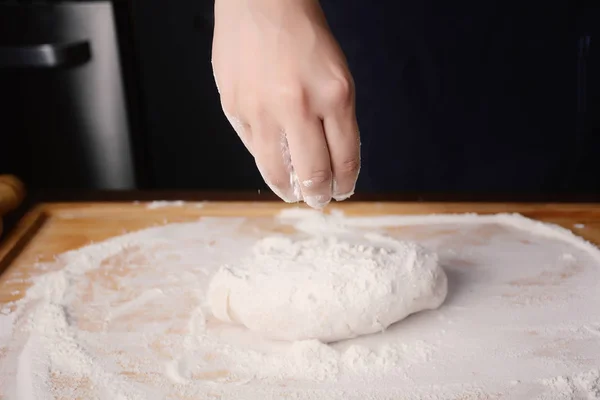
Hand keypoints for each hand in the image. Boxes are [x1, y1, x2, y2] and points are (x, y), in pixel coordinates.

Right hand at [212, 0, 359, 207]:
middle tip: (319, 201)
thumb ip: (336, 121)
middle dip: (319, 196)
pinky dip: (266, 161)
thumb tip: (330, 165)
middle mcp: (298, 105)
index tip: (343, 192)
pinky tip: (273, 163)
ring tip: (293, 193)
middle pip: (313, 174)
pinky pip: (253, 148)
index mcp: (335, 96)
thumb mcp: (338, 76)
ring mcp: (262, 109)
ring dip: (289, 190)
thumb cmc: (305, 38)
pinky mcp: (235, 108)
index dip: (346, 184)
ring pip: (277, 171)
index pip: (345, 159)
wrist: (262, 4)